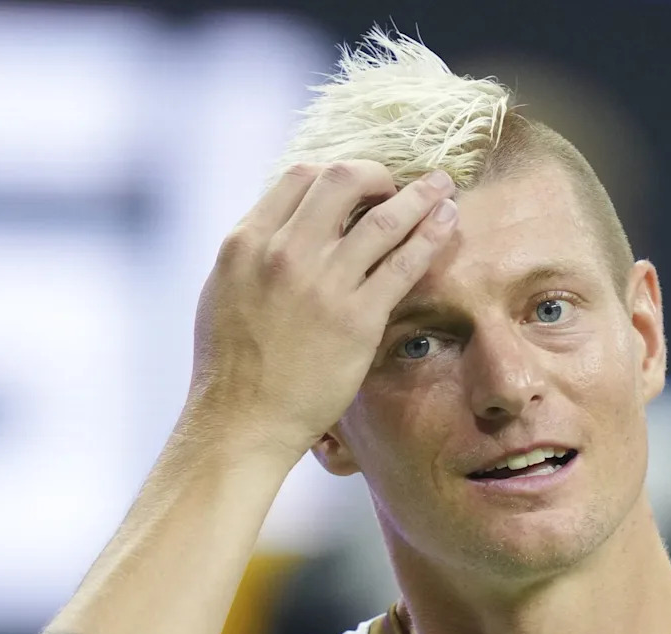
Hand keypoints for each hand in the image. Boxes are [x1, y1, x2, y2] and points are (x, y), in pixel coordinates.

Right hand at [186, 161, 457, 459]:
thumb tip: (285, 227)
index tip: (355, 187)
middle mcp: (284, 253)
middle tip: (395, 185)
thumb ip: (255, 253)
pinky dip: (431, 236)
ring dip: (420, 195)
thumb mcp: (223, 290)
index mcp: (246, 241)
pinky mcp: (358, 319)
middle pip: (342, 180)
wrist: (242, 421)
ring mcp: (324, 284)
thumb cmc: (230, 365)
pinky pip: (404, 264)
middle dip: (377, 174)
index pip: (299, 177)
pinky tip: (447, 223)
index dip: (334, 175)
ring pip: (384, 218)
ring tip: (441, 186)